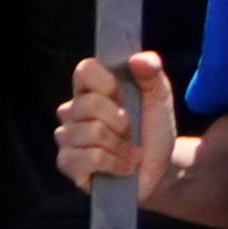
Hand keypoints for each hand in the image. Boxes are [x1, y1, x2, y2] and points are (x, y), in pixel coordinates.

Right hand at [55, 55, 173, 189]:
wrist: (160, 170)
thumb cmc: (153, 131)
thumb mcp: (159, 99)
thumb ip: (152, 75)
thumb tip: (139, 58)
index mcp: (91, 90)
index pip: (84, 70)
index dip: (106, 81)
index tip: (123, 95)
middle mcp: (72, 111)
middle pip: (90, 104)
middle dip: (121, 121)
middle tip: (131, 131)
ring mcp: (67, 138)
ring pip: (92, 132)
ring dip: (121, 145)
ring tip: (130, 152)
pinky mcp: (67, 163)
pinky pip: (89, 157)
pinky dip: (115, 163)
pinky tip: (123, 167)